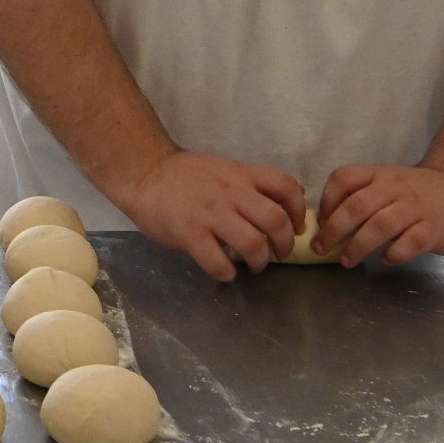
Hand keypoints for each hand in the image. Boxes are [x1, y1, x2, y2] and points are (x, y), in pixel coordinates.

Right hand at [123, 151, 305, 280]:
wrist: (144, 173)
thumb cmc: (185, 175)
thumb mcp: (225, 168)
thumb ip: (253, 183)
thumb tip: (289, 199)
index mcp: (241, 175)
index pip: (286, 187)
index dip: (299, 211)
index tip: (296, 227)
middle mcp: (231, 193)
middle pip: (276, 221)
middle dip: (284, 244)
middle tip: (278, 253)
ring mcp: (210, 214)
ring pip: (253, 244)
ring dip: (260, 262)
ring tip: (254, 265)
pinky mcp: (189, 234)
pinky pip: (219, 263)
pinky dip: (228, 273)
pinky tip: (225, 271)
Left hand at [317, 164, 443, 266]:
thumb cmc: (414, 194)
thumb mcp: (386, 184)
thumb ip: (360, 196)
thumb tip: (324, 224)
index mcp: (378, 174)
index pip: (343, 178)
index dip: (327, 200)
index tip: (320, 222)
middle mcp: (395, 188)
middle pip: (357, 206)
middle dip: (334, 229)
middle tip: (320, 247)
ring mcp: (416, 207)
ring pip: (381, 225)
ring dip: (359, 246)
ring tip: (346, 261)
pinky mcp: (434, 228)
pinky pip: (410, 242)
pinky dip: (394, 253)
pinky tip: (386, 259)